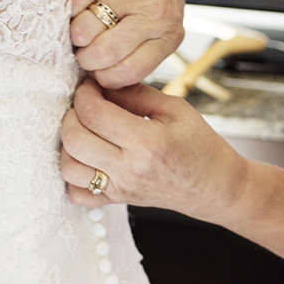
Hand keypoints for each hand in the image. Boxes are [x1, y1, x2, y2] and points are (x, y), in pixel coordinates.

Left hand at [59, 78, 247, 218]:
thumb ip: (136, 93)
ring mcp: (122, 188)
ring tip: (84, 131)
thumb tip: (102, 82)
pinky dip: (73, 177)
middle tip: (84, 106)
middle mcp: (131, 169)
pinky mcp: (117, 201)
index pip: (95, 114)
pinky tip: (86, 159)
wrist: (215, 187)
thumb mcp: (176, 109)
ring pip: (70, 168)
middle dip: (71, 115)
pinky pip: (77, 195)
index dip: (85, 94)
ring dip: (68, 145)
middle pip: (75, 139)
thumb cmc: (200, 146)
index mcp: (148, 142)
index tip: (90, 87)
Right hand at [69, 0, 188, 87]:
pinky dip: (68, 9)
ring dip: (74, 35)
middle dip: (86, 59)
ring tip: (81, 27)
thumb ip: (145, 47)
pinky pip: (73, 5)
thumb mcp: (166, 18)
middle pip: (103, 58)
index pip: (128, 74)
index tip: (99, 71)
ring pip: (84, 34)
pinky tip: (78, 5)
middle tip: (84, 50)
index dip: (105, 78)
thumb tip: (108, 78)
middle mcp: (151, 16)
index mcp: (168, 33)